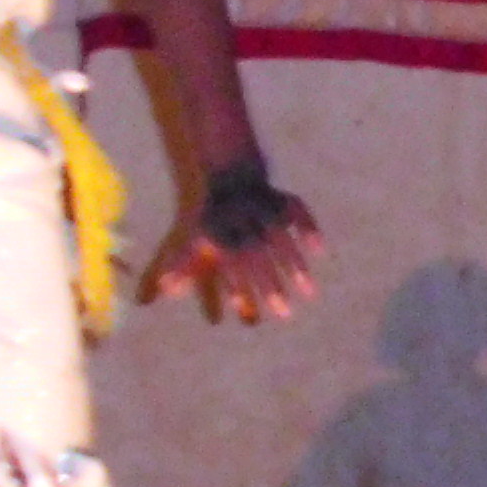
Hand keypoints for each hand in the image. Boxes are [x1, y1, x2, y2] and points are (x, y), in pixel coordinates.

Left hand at [141, 159, 321, 321]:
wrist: (231, 173)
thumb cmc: (215, 217)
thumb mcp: (195, 237)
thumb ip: (184, 266)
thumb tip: (166, 292)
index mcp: (219, 230)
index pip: (229, 263)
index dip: (236, 286)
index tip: (246, 312)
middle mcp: (242, 220)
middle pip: (258, 256)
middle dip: (272, 284)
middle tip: (284, 314)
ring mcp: (266, 207)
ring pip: (281, 238)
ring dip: (296, 265)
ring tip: (308, 293)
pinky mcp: (285, 199)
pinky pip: (299, 212)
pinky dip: (309, 229)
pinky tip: (320, 250)